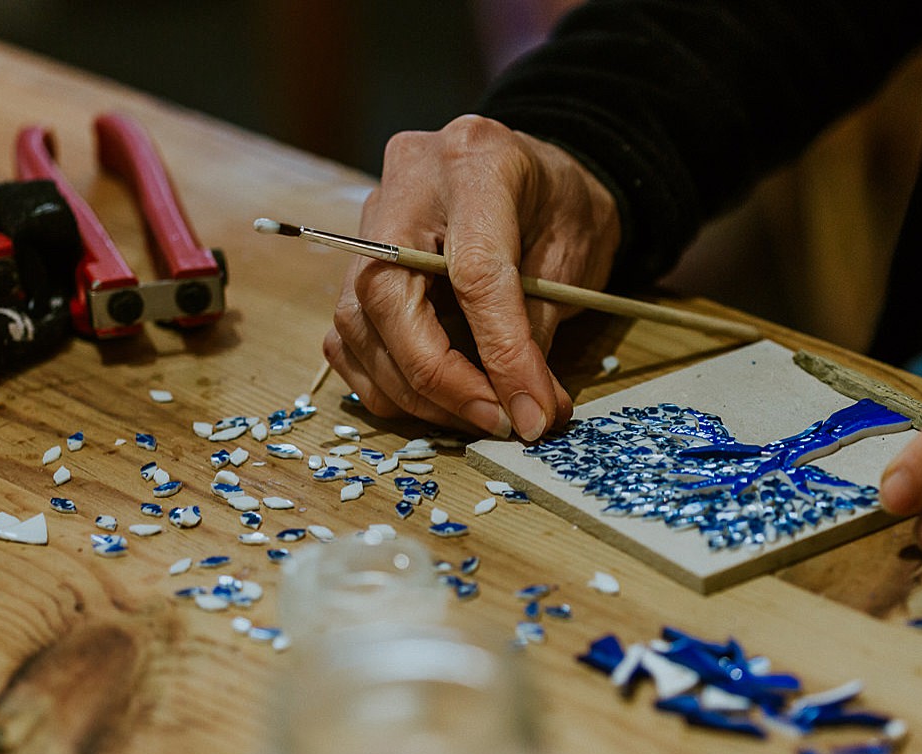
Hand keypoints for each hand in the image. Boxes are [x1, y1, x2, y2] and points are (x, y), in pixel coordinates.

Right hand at [327, 115, 621, 439]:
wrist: (536, 175)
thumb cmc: (561, 207)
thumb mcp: (572, 254)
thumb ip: (537, 328)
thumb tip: (526, 411)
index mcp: (475, 162)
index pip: (473, 274)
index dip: (501, 356)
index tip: (530, 414)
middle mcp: (406, 184)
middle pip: (390, 302)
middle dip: (444, 382)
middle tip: (501, 423)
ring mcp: (368, 221)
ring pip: (358, 327)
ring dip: (416, 393)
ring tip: (478, 416)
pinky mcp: (354, 262)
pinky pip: (349, 339)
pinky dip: (388, 384)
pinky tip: (437, 401)